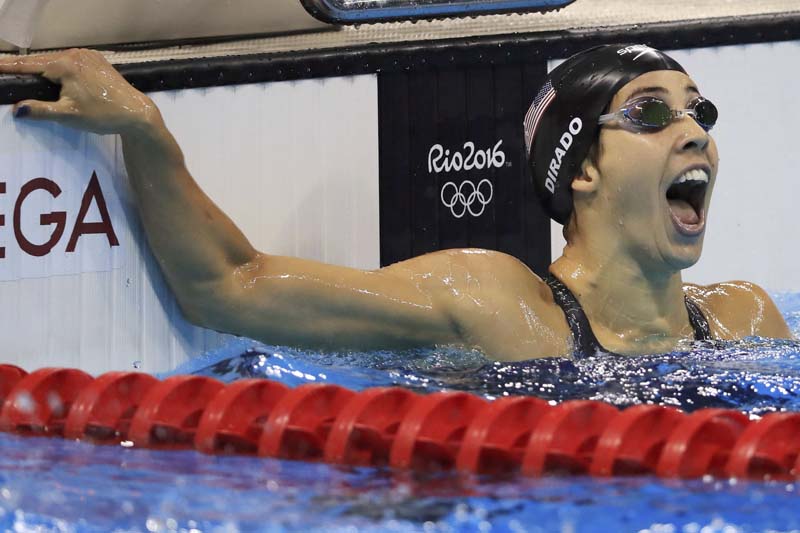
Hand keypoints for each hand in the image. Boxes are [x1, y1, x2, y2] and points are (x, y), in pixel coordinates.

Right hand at [0, 48, 158, 134]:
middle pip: (42, 61)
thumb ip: (40, 110)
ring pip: (57, 61)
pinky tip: (53, 76)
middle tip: (6, 70)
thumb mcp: (68, 115)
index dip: (9, 66)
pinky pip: (71, 61)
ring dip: (43, 68)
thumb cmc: (103, 115)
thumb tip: (17, 109)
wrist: (135, 112)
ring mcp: (88, 56)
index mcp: (66, 65)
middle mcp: (76, 55)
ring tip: (26, 75)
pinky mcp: (97, 60)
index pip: (29, 65)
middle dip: (24, 67)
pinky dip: (59, 68)